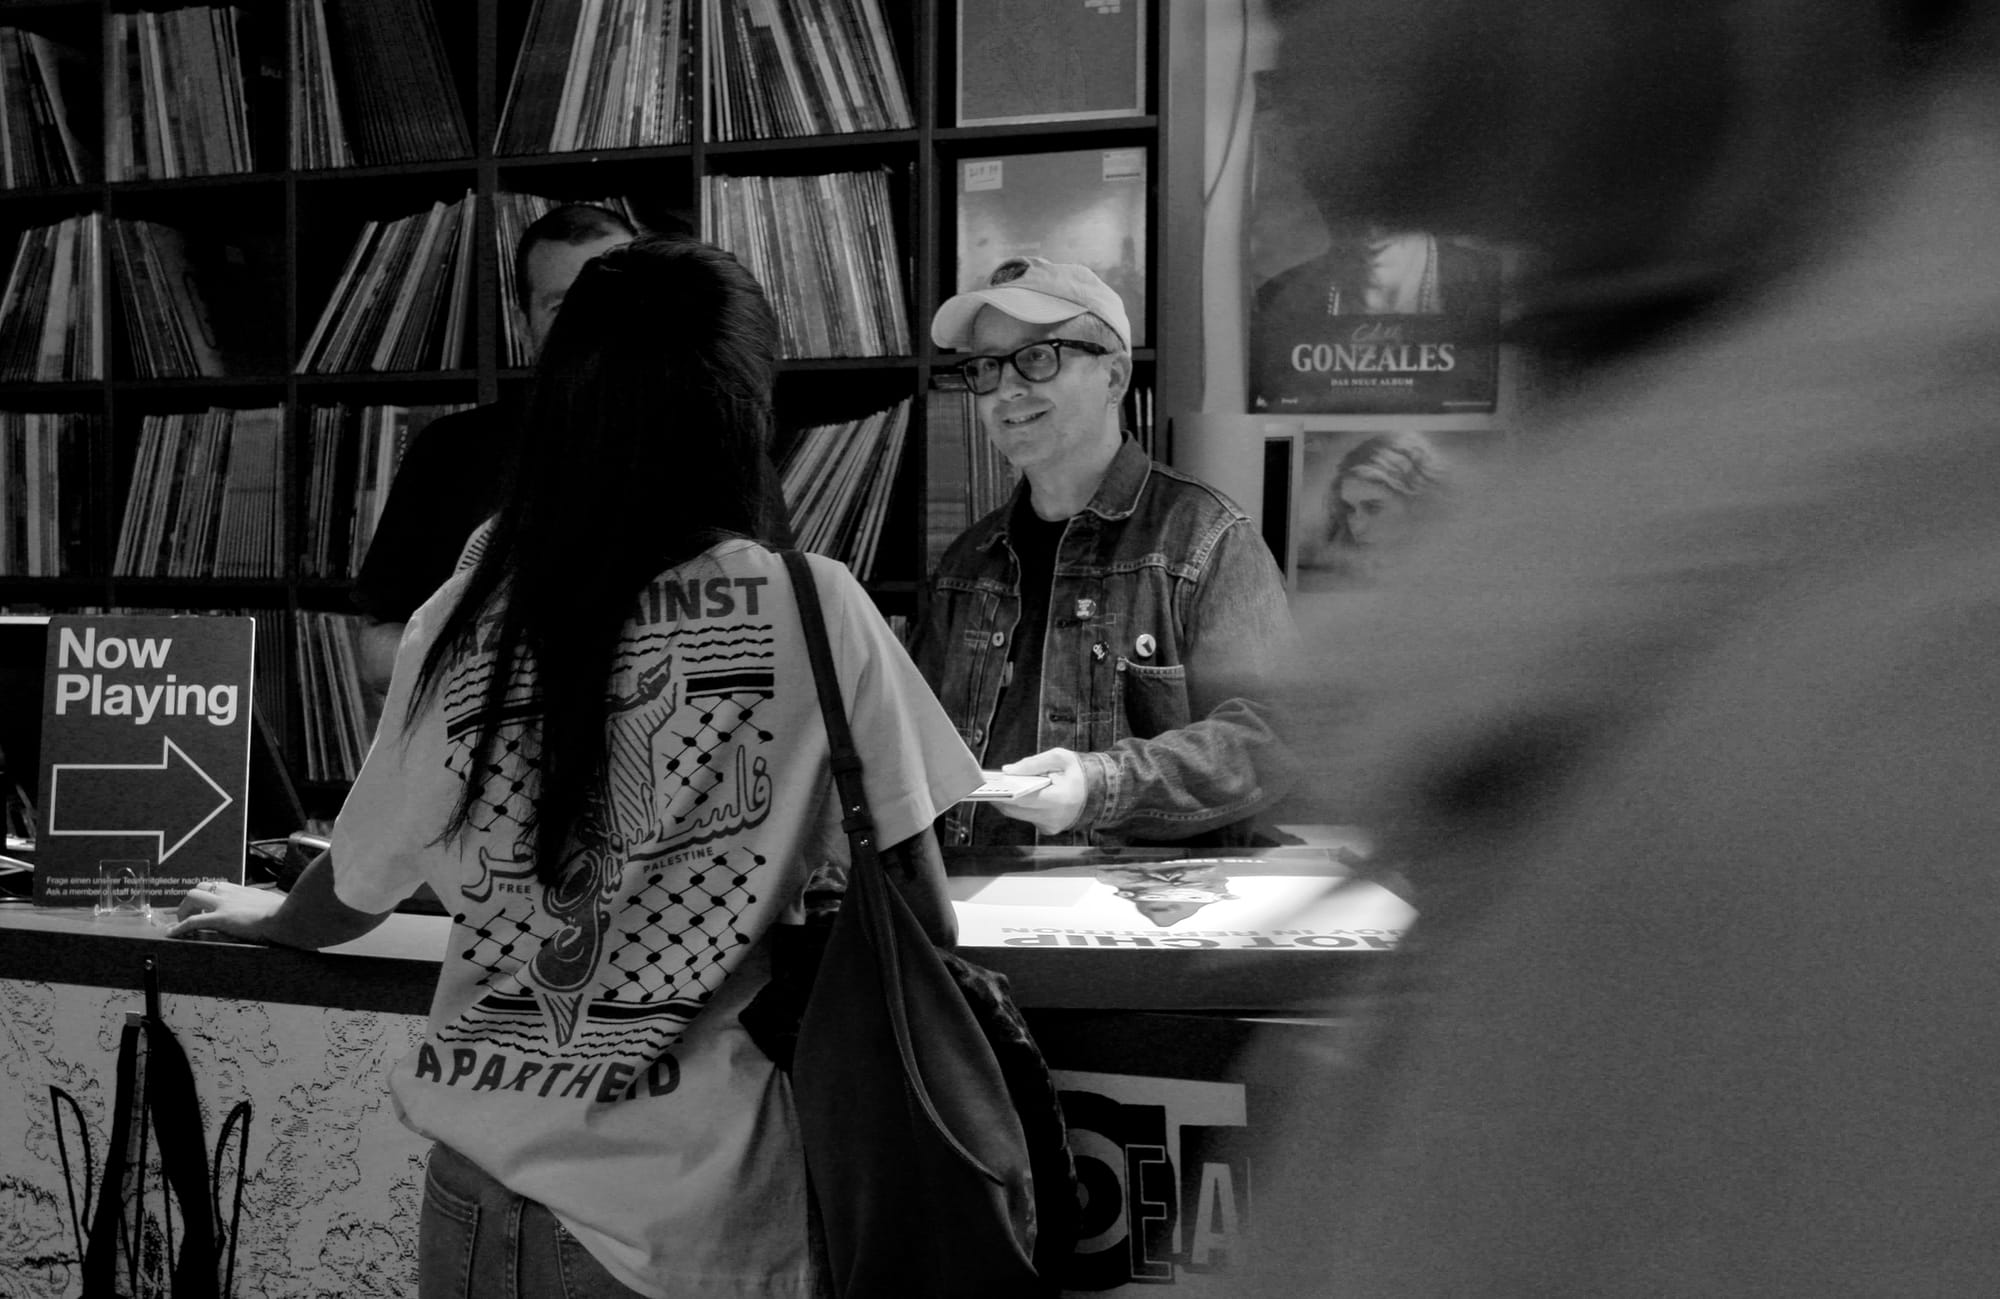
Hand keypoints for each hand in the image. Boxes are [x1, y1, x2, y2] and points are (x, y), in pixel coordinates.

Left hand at [169, 879, 283, 942]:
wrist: (289, 917)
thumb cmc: (288, 913)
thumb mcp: (274, 906)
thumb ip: (266, 907)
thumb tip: (274, 914)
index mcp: (243, 891)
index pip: (218, 887)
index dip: (208, 897)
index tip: (205, 907)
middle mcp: (231, 893)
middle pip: (201, 887)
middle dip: (190, 901)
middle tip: (189, 915)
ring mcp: (224, 904)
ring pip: (192, 897)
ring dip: (183, 910)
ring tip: (180, 924)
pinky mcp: (220, 918)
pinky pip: (192, 921)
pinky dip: (179, 928)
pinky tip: (171, 934)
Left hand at [995, 749, 1088, 833]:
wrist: (1101, 792)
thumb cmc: (1080, 773)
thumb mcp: (1060, 758)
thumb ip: (1033, 763)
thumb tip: (1008, 771)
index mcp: (1060, 799)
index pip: (1023, 799)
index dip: (1004, 792)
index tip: (989, 784)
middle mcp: (1054, 817)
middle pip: (1016, 810)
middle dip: (1000, 796)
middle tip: (988, 784)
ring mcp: (1051, 826)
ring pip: (1018, 815)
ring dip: (1008, 801)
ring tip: (998, 786)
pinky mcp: (1048, 829)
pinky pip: (1027, 817)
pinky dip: (1020, 806)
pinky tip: (1014, 794)